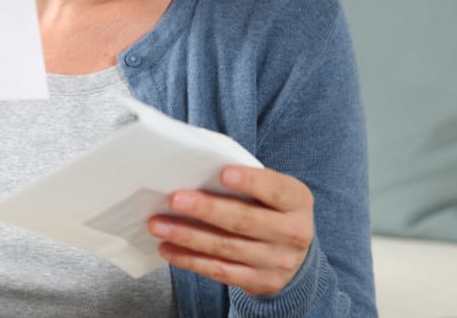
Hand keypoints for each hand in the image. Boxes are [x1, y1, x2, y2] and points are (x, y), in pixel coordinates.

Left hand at [147, 166, 313, 296]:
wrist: (293, 254)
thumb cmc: (270, 209)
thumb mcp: (271, 192)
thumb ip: (247, 182)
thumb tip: (197, 174)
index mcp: (297, 201)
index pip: (275, 190)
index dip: (250, 182)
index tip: (222, 174)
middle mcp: (293, 233)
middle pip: (244, 221)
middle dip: (206, 209)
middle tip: (174, 200)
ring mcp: (278, 261)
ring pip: (226, 247)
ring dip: (188, 236)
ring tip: (158, 225)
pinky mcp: (260, 282)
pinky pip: (220, 271)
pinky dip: (190, 260)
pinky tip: (169, 249)